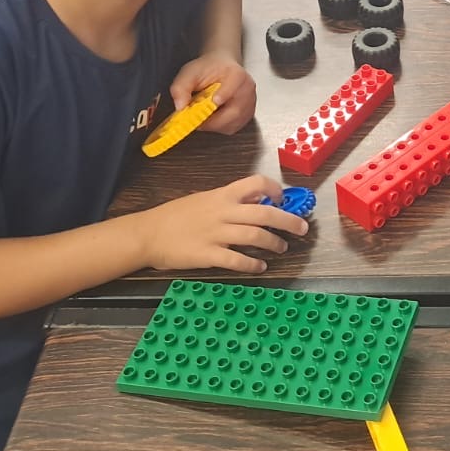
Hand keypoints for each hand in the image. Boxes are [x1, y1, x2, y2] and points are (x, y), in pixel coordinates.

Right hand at [136, 175, 308, 273]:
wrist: (147, 234)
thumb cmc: (175, 216)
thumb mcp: (204, 199)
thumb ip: (228, 201)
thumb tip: (255, 203)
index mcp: (222, 195)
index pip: (256, 184)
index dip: (275, 191)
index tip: (284, 201)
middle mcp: (222, 212)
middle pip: (264, 213)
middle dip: (288, 221)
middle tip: (302, 228)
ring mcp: (215, 234)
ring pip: (255, 236)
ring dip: (274, 243)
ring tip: (282, 248)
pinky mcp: (208, 255)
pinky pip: (237, 260)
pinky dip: (253, 264)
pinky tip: (260, 266)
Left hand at [170, 54, 255, 134]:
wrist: (220, 67)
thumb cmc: (207, 69)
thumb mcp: (190, 73)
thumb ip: (181, 87)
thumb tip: (180, 107)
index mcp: (237, 74)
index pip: (234, 86)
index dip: (223, 95)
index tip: (212, 103)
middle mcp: (247, 89)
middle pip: (234, 112)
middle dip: (212, 120)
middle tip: (196, 120)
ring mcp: (250, 103)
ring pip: (233, 123)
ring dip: (215, 125)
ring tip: (203, 116)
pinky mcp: (248, 114)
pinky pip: (233, 127)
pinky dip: (220, 127)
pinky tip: (213, 117)